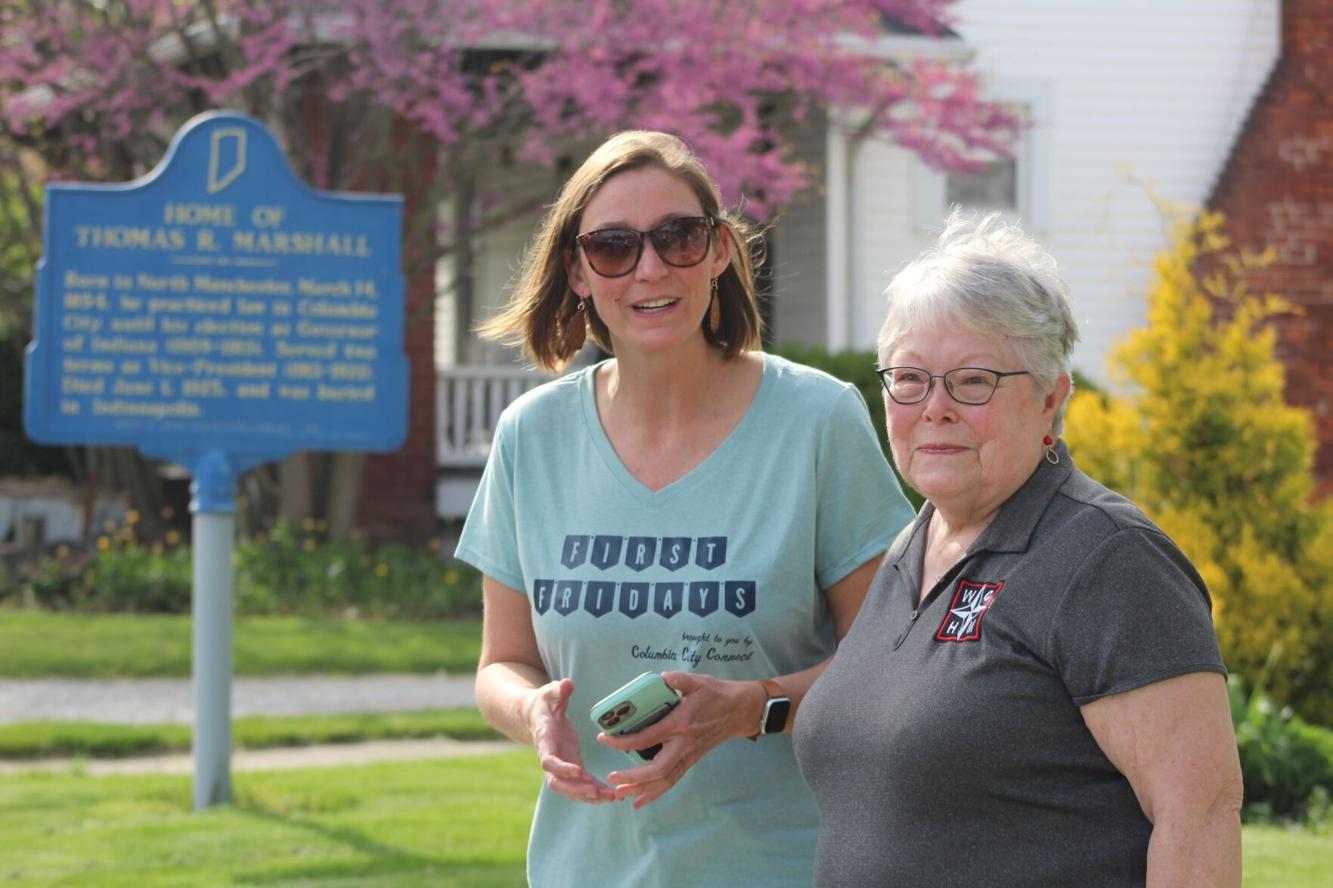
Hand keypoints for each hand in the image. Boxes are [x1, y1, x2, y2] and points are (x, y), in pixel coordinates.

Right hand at [530, 677, 614, 803]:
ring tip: (612, 797)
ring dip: (590, 796)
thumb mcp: (550, 693)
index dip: (562, 768)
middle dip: (577, 791)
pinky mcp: (572, 767)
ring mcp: (561, 766)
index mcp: (545, 742)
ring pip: (571, 789)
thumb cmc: (545, 703)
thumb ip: (558, 690)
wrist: (538, 716)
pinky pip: (582, 784)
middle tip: (598, 793)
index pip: (549, 761)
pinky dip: (596, 791)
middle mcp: (551, 759)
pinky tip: (613, 794)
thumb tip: (567, 684)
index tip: (579, 771)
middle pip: (558, 784)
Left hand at [598, 671, 759, 809]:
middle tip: (611, 777)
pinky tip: (640, 800)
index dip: (624, 741)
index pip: (648, 737)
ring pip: (664, 780)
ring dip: (642, 790)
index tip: (604, 738)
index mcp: (681, 724)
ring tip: (620, 794)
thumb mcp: (698, 682)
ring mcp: (688, 756)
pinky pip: (671, 781)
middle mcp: (684, 744)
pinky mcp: (690, 761)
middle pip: (657, 768)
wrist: (740, 711)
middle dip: (633, 776)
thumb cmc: (716, 695)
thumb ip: (679, 680)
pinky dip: (655, 792)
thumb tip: (663, 677)